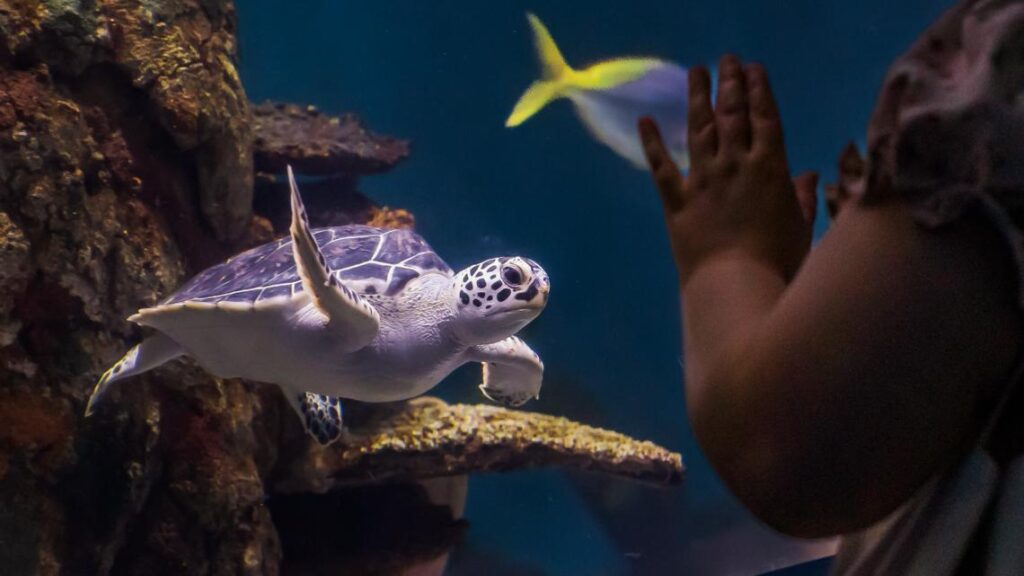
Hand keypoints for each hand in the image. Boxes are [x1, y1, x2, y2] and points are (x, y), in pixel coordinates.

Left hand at [639, 55, 817, 283]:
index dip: (759, 91)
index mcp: (770, 168)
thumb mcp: (803, 228)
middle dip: (730, 84)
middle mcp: (734, 165)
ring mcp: (703, 180)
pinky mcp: (676, 201)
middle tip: (727, 60)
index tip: (754, 69)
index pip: (765, 118)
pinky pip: (661, 166)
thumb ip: (804, 198)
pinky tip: (646, 121)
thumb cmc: (777, 263)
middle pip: (732, 115)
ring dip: (697, 98)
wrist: (734, 286)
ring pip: (699, 130)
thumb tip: (808, 174)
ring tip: (696, 71)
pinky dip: (653, 142)